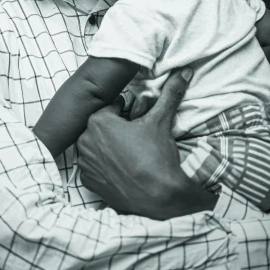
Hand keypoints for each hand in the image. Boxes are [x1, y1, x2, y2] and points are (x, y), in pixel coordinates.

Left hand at [76, 69, 217, 219]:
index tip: (139, 118)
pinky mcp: (88, 182)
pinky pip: (94, 167)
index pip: (113, 106)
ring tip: (130, 152)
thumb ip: (170, 92)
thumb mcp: (161, 120)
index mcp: (98, 121)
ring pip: (97, 146)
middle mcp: (85, 141)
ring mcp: (85, 163)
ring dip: (109, 146)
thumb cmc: (156, 156)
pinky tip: (122, 168)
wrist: (159, 198)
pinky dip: (105, 166)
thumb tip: (184, 71)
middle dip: (117, 128)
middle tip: (136, 136)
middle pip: (102, 126)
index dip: (128, 111)